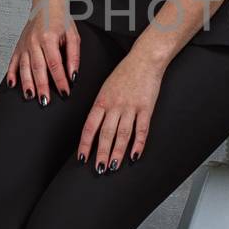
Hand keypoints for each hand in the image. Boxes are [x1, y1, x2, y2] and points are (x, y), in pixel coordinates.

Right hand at [6, 0, 79, 102]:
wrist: (46, 3)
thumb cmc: (61, 19)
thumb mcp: (73, 35)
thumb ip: (74, 56)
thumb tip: (73, 75)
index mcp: (49, 38)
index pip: (55, 64)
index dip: (60, 80)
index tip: (65, 92)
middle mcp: (34, 42)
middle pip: (38, 69)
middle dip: (42, 87)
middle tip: (45, 101)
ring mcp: (24, 44)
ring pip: (24, 67)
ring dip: (26, 83)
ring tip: (29, 97)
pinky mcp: (18, 46)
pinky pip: (13, 62)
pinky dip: (11, 74)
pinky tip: (12, 84)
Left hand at [77, 47, 161, 171]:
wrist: (144, 59)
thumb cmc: (124, 73)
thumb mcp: (105, 88)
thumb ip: (100, 107)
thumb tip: (93, 127)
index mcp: (102, 100)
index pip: (90, 126)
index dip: (85, 144)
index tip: (82, 158)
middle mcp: (115, 105)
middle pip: (106, 133)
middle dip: (101, 153)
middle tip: (99, 169)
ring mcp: (131, 107)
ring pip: (123, 134)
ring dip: (117, 152)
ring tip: (114, 166)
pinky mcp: (146, 108)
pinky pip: (142, 129)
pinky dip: (138, 144)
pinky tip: (134, 155)